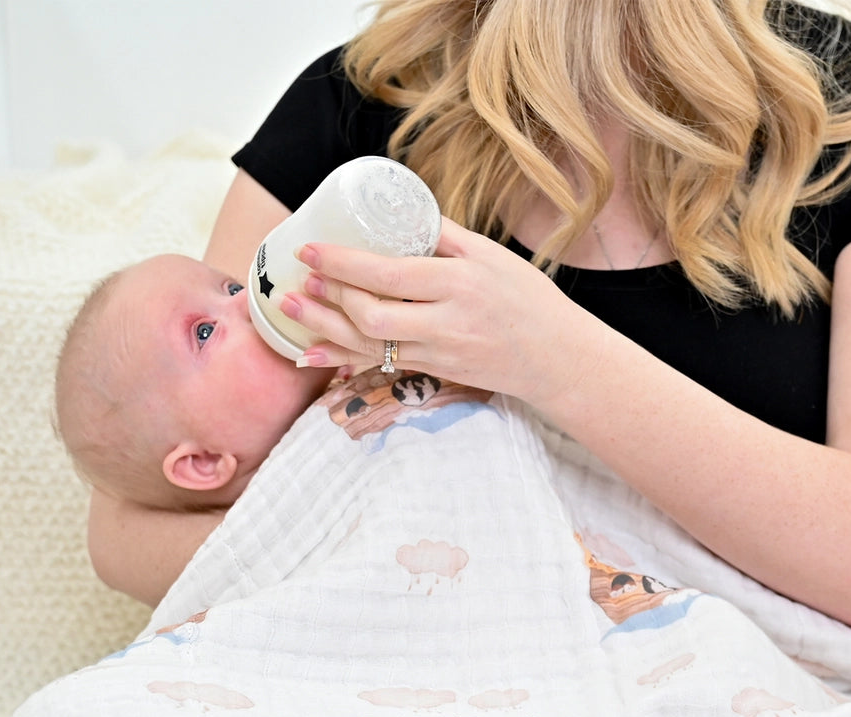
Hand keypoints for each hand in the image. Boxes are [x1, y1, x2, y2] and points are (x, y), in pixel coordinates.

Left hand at [280, 218, 597, 408]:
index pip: (389, 274)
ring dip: (326, 328)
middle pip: (372, 316)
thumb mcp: (491, 256)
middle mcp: (448, 322)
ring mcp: (441, 353)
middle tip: (297, 280)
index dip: (343, 264)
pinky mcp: (438, 372)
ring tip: (293, 310)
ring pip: (371, 345)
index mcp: (461, 282)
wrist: (558, 359)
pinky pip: (382, 365)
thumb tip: (398, 210)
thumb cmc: (529, 300)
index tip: (311, 250)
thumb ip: (444, 235)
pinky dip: (345, 359)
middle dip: (328, 299)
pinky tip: (315, 354)